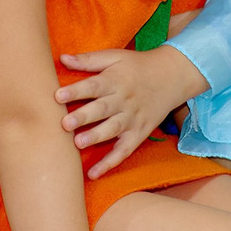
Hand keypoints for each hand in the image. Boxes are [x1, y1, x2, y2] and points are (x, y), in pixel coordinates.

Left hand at [57, 44, 208, 176]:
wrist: (172, 76)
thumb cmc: (137, 66)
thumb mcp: (115, 57)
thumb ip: (88, 60)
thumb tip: (61, 58)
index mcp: (115, 80)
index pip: (94, 86)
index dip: (76, 91)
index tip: (57, 96)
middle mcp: (124, 100)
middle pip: (102, 109)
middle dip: (84, 117)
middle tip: (65, 123)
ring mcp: (132, 119)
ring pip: (113, 130)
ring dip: (96, 137)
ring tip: (78, 143)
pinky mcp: (138, 134)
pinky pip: (124, 151)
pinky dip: (110, 163)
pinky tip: (93, 173)